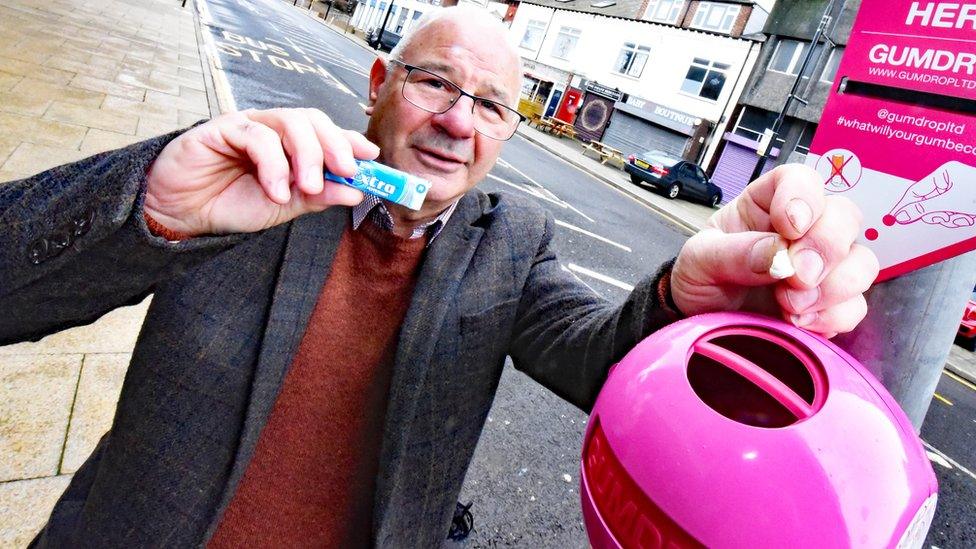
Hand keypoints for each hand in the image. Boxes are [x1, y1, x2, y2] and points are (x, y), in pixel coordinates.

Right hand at [144, 108, 378, 235]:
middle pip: (312, 119)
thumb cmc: (231, 204)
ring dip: (307, 155)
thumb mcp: (284, 206)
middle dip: (334, 144)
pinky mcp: (221, 128)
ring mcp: (247, 125)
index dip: (350, 141)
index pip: (326, 133)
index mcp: (290, 145)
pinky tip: (275, 190)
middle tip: (346, 172)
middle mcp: (272, 130)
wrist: (182, 214)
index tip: (372, 157)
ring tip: (308, 187)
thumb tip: (355, 191)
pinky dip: (273, 164)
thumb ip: (317, 197)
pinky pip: (256, 135)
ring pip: (289, 121)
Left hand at [670, 164, 879, 336]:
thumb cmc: (700, 279)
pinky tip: (799, 324)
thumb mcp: (699, 260)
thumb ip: (734, 253)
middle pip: (845, 217)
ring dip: (833, 287)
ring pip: (862, 263)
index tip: (790, 227)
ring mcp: (823, 268)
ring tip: (789, 307)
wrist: (700, 321)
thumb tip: (779, 256)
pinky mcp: (830, 305)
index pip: (801, 180)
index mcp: (767, 205)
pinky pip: (855, 306)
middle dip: (826, 248)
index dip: (804, 198)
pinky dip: (833, 317)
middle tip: (797, 277)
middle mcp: (803, 230)